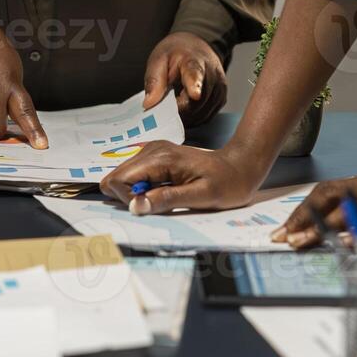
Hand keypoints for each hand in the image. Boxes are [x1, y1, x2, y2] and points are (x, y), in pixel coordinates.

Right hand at [100, 141, 267, 213]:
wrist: (240, 167)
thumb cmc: (227, 182)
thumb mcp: (201, 196)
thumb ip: (167, 200)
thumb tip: (136, 206)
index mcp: (161, 158)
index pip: (119, 180)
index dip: (129, 199)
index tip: (152, 206)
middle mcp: (152, 150)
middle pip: (116, 177)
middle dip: (130, 197)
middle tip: (159, 203)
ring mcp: (152, 152)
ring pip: (123, 177)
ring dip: (138, 193)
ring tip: (166, 196)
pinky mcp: (155, 157)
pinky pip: (135, 176)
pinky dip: (144, 189)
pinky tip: (165, 191)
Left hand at [143, 33, 227, 126]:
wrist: (198, 47)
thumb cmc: (176, 54)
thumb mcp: (159, 59)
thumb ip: (154, 81)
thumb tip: (149, 104)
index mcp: (194, 61)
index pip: (196, 74)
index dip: (195, 85)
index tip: (195, 94)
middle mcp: (212, 75)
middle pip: (196, 103)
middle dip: (177, 110)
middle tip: (163, 106)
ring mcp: (219, 89)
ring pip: (200, 114)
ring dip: (184, 116)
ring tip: (174, 103)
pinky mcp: (221, 100)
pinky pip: (205, 117)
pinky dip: (192, 117)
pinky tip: (184, 107)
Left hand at [274, 166, 356, 248]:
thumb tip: (347, 239)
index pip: (328, 192)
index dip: (304, 210)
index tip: (285, 230)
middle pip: (327, 196)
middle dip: (300, 217)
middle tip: (281, 238)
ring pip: (344, 208)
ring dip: (317, 226)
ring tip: (297, 243)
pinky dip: (353, 233)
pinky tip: (337, 246)